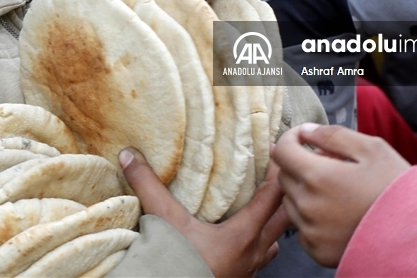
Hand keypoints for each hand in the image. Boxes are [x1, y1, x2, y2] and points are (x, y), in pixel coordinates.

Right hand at [119, 146, 288, 277]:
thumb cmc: (177, 265)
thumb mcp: (164, 222)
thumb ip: (148, 187)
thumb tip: (130, 155)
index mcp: (244, 234)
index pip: (274, 195)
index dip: (279, 170)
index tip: (277, 150)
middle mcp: (255, 251)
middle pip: (286, 216)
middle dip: (287, 192)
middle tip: (279, 171)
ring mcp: (252, 267)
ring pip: (277, 239)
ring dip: (276, 219)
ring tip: (266, 201)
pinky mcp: (243, 277)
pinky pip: (263, 255)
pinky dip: (262, 240)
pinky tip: (247, 234)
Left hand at [271, 124, 408, 266]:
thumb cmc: (397, 190)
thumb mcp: (372, 149)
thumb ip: (333, 135)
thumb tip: (306, 131)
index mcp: (317, 177)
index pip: (281, 151)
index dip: (291, 139)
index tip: (305, 138)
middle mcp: (307, 206)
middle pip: (284, 176)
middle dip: (300, 164)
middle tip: (331, 165)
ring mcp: (310, 231)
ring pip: (291, 201)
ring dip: (304, 191)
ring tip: (337, 191)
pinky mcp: (317, 251)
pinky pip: (301, 227)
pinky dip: (311, 217)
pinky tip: (337, 214)